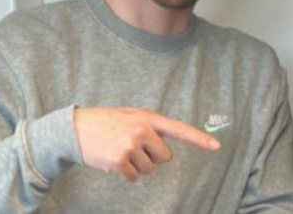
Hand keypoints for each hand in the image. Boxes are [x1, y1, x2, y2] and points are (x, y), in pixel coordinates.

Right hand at [74, 107, 219, 180]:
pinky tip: (112, 160)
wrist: (75, 128)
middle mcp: (142, 129)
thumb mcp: (131, 116)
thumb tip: (165, 147)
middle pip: (164, 157)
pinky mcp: (119, 160)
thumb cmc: (106, 122)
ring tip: (119, 150)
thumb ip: (150, 127)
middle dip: (151, 156)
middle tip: (132, 146)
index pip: (179, 129)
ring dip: (135, 165)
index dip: (199, 139)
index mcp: (148, 117)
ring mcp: (131, 145)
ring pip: (148, 169)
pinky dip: (124, 174)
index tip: (217, 146)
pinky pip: (133, 177)